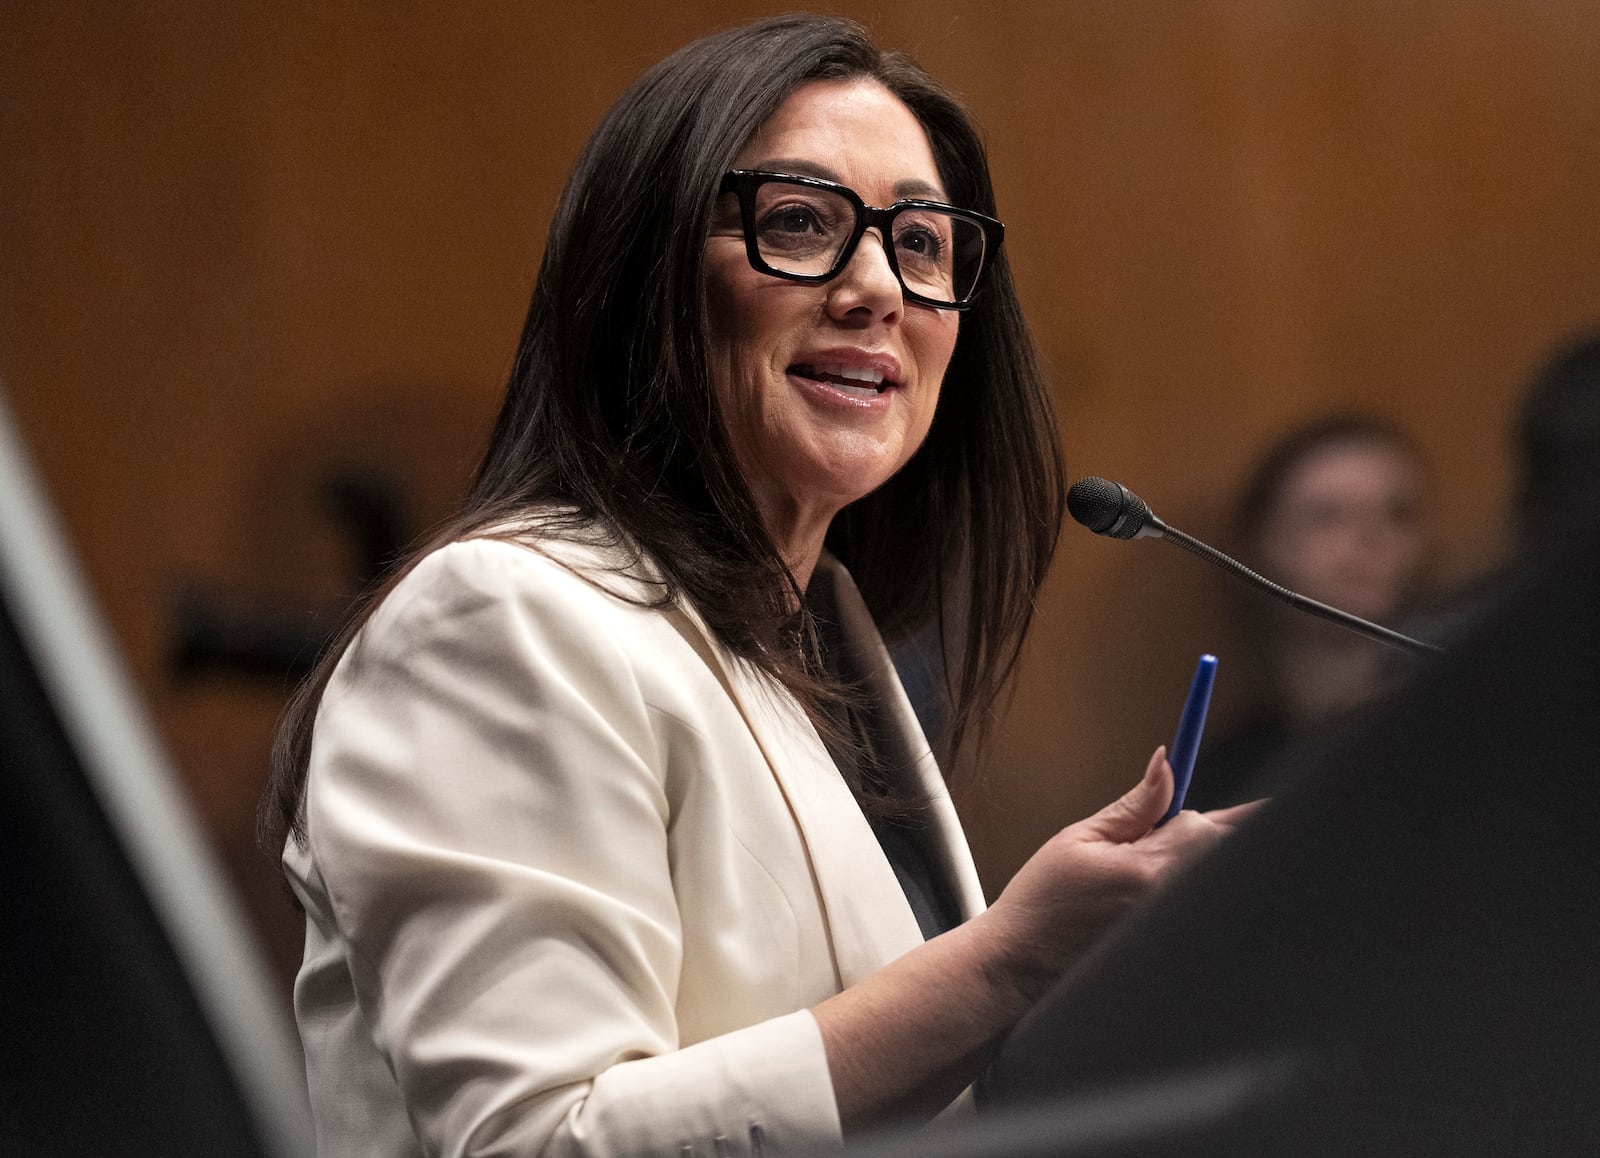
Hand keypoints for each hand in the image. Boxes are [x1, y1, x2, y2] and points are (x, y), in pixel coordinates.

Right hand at [977, 747, 1257, 1009]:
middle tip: (1179, 834)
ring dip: (1202, 867)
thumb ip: (1135, 805)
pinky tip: (1150, 902)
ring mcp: (1170, 931)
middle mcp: (1169, 903)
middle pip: (1223, 857)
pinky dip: (1191, 898)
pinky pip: (1198, 914)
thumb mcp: (1081, 838)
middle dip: (1217, 837)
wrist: (1019, 963)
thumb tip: (1166, 762)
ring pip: (1211, 885)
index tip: (1270, 805)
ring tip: (1148, 874)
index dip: (1242, 814)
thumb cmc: (1042, 900)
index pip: (1212, 828)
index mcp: (1148, 868)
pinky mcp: (1167, 949)